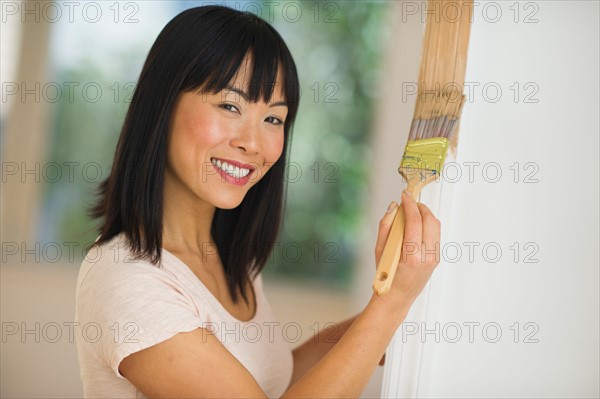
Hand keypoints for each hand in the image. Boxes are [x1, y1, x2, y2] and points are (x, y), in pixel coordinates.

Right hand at [374, 191, 440, 308]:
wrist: (397, 296)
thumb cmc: (385, 275)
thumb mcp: (379, 249)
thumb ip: (385, 225)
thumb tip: (393, 207)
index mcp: (411, 255)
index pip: (415, 222)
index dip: (410, 204)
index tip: (404, 195)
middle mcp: (426, 257)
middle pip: (430, 220)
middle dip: (420, 206)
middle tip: (409, 201)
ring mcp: (434, 258)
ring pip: (436, 225)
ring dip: (425, 214)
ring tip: (412, 212)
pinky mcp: (437, 258)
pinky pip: (435, 234)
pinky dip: (427, 224)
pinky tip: (416, 225)